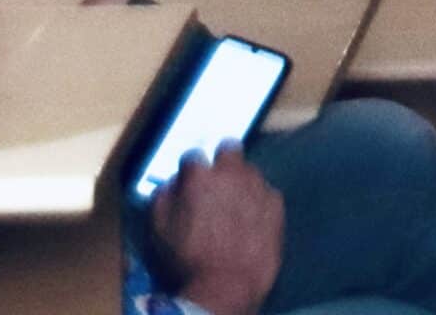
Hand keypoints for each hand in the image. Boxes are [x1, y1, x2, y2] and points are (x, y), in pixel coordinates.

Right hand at [150, 146, 282, 314]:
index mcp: (199, 176)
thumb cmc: (186, 259)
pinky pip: (266, 193)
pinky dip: (259, 202)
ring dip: (241, 183)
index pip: (193, 155)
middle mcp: (231, 173)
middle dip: (222, 161)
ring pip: (249, 171)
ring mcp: (257, 185)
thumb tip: (174, 183)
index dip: (190, 169)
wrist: (227, 285)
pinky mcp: (276, 203)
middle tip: (217, 183)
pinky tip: (252, 221)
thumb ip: (164, 196)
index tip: (190, 181)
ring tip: (235, 208)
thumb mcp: (158, 228)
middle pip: (229, 149)